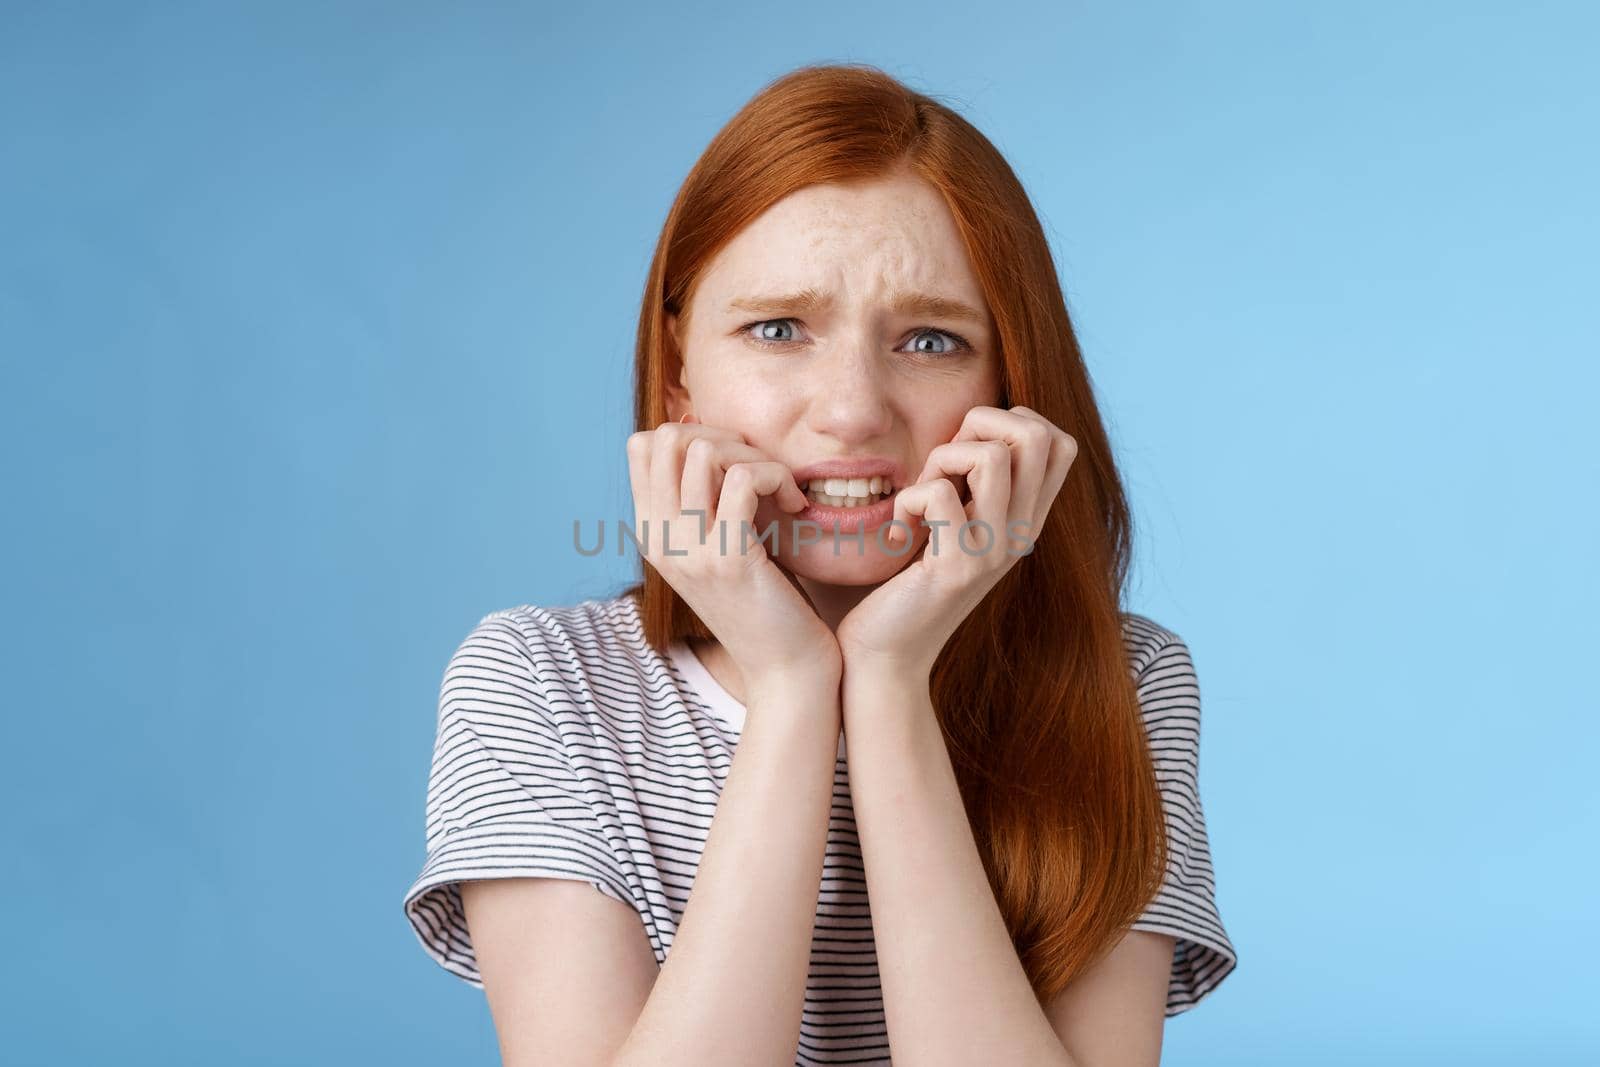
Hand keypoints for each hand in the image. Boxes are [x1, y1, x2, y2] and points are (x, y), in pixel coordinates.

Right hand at [626, 417, 842, 695]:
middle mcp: (658, 540)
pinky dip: (777, 477)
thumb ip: (703, 500)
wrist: (784, 670)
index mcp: (651, 533)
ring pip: (703, 451)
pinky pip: (744, 479)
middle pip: (667, 438)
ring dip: (754, 456)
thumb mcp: (719, 544)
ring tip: (779, 488)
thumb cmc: (764, 601)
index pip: (642, 445)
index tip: (736, 463)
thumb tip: (704, 437)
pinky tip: (796, 505)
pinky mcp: (728, 560)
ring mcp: (688, 550)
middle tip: (761, 470)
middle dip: (724, 437)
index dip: (695, 434)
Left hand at [835, 405, 1077, 680]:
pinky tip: (898, 533)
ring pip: (990, 456)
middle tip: (944, 463)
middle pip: (1037, 435)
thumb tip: (970, 427)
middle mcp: (1021, 534)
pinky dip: (906, 499)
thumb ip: (971, 483)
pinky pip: (937, 493)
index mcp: (1025, 521)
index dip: (1015, 421)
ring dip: (939, 460)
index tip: (969, 450)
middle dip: (979, 424)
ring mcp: (994, 552)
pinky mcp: (956, 568)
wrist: (888, 656)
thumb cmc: (906, 584)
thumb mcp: (953, 525)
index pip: (1061, 443)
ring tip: (918, 499)